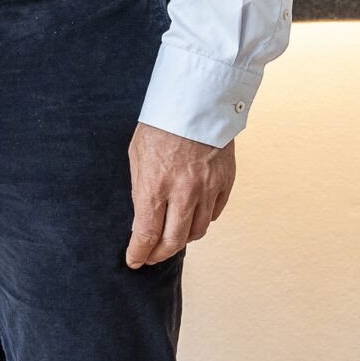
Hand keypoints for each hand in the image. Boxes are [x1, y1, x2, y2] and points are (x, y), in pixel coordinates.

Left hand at [124, 123, 235, 268]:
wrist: (195, 100)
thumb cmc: (160, 124)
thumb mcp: (137, 155)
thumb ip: (141, 189)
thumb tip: (143, 217)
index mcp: (155, 184)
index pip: (147, 233)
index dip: (139, 252)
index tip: (134, 260)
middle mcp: (183, 192)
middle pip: (174, 241)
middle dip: (159, 254)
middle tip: (150, 257)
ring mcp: (208, 189)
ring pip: (197, 232)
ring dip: (182, 239)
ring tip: (171, 239)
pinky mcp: (225, 183)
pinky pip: (214, 214)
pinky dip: (202, 221)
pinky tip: (192, 219)